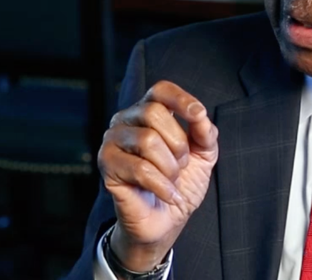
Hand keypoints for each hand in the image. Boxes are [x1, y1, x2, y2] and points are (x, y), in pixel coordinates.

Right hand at [98, 81, 218, 271]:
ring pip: (147, 140)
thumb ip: (205, 132)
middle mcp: (126, 120)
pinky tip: (168, 194)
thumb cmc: (180, 182)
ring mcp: (113, 141)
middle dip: (178, 143)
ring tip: (172, 180)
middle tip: (181, 165)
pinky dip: (162, 185)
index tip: (199, 115)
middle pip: (153, 112)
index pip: (161, 90)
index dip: (181, 99)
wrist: (165, 220)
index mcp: (149, 111)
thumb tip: (201, 117)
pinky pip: (140, 168)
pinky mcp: (107, 165)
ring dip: (170, 167)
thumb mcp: (203, 155)